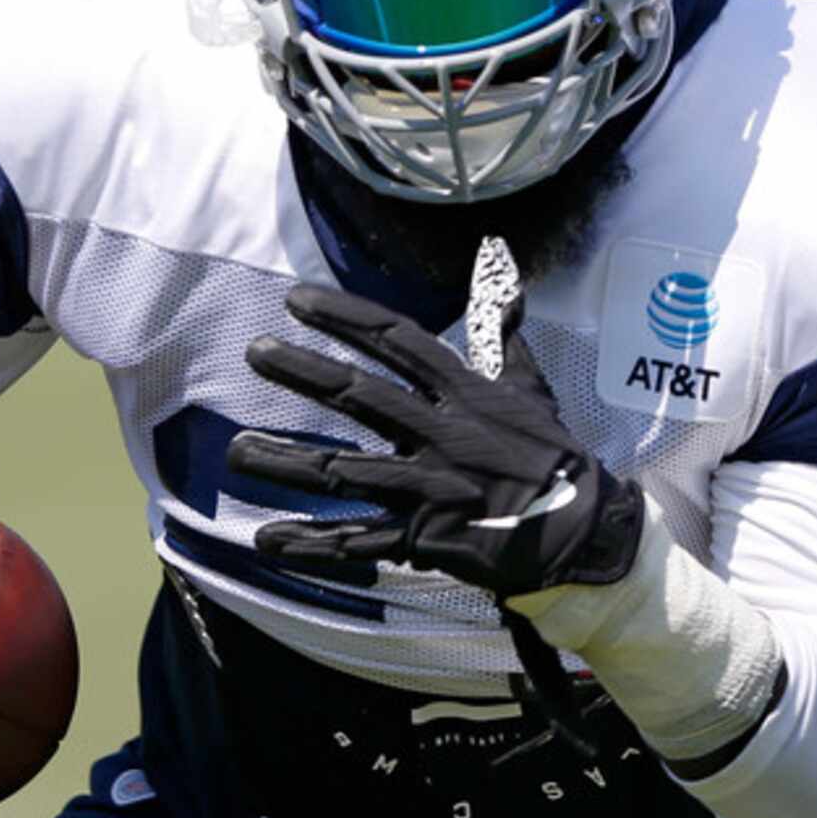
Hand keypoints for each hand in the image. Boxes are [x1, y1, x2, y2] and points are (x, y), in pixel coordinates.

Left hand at [226, 240, 643, 600]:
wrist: (581, 532)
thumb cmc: (551, 456)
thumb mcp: (532, 388)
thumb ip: (503, 334)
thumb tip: (503, 272)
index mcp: (465, 392)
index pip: (398, 342)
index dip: (346, 317)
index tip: (297, 301)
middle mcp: (441, 434)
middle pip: (361, 396)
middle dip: (304, 372)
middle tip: (255, 350)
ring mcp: (429, 489)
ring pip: (344, 471)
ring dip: (286, 462)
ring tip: (236, 453)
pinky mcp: (424, 540)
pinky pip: (358, 541)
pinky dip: (313, 544)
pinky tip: (268, 539)